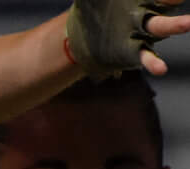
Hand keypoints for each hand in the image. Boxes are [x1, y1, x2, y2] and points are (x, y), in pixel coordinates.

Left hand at [65, 0, 189, 75]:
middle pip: (165, 2)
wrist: (82, 35)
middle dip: (174, 1)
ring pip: (162, 27)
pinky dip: (153, 62)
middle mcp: (145, 13)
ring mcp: (141, 33)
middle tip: (183, 1)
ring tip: (189, 23)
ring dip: (176, 25)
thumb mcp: (96, 0)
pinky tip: (161, 69)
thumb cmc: (96, 9)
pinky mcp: (132, 52)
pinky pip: (146, 56)